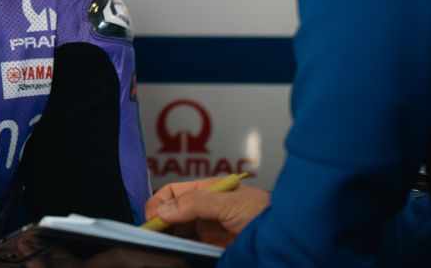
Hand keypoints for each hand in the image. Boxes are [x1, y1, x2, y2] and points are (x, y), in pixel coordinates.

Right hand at [144, 177, 269, 245]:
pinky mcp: (213, 248)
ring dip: (168, 237)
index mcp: (207, 190)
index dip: (158, 203)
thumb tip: (164, 209)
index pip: (173, 192)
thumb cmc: (267, 214)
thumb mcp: (230, 204)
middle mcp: (205, 208)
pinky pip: (189, 247)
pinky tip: (175, 251)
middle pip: (172, 213)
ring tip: (160, 244)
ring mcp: (209, 229)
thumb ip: (196, 203)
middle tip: (151, 236)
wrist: (289, 239)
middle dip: (159, 222)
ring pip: (178, 232)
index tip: (150, 220)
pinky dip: (180, 249)